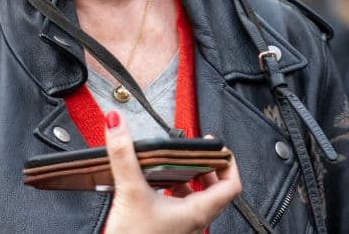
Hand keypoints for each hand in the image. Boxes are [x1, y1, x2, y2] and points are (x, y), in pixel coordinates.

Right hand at [103, 111, 240, 233]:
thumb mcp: (129, 191)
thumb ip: (123, 155)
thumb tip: (117, 125)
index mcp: (197, 211)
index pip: (231, 184)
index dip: (227, 162)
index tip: (216, 147)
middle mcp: (194, 220)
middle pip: (217, 190)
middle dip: (207, 167)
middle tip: (197, 153)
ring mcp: (182, 226)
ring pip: (198, 199)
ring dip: (190, 179)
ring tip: (176, 165)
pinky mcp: (167, 228)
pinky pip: (180, 206)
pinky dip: (174, 191)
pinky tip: (156, 185)